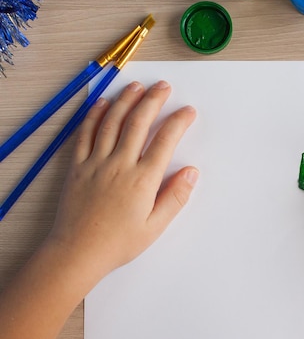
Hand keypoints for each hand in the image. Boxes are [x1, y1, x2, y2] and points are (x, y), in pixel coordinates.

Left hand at [45, 80, 197, 276]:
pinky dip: (94, 116)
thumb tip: (191, 172)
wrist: (77, 253)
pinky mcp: (78, 166)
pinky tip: (102, 104)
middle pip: (139, 123)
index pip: (165, 141)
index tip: (188, 111)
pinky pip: (85, 134)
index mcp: (143, 180)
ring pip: (113, 123)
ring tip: (137, 86)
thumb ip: (175, 197)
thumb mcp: (155, 226)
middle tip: (163, 87)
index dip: (178, 122)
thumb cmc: (118, 243)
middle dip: (153, 101)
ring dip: (126, 101)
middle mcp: (120, 165)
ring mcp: (96, 163)